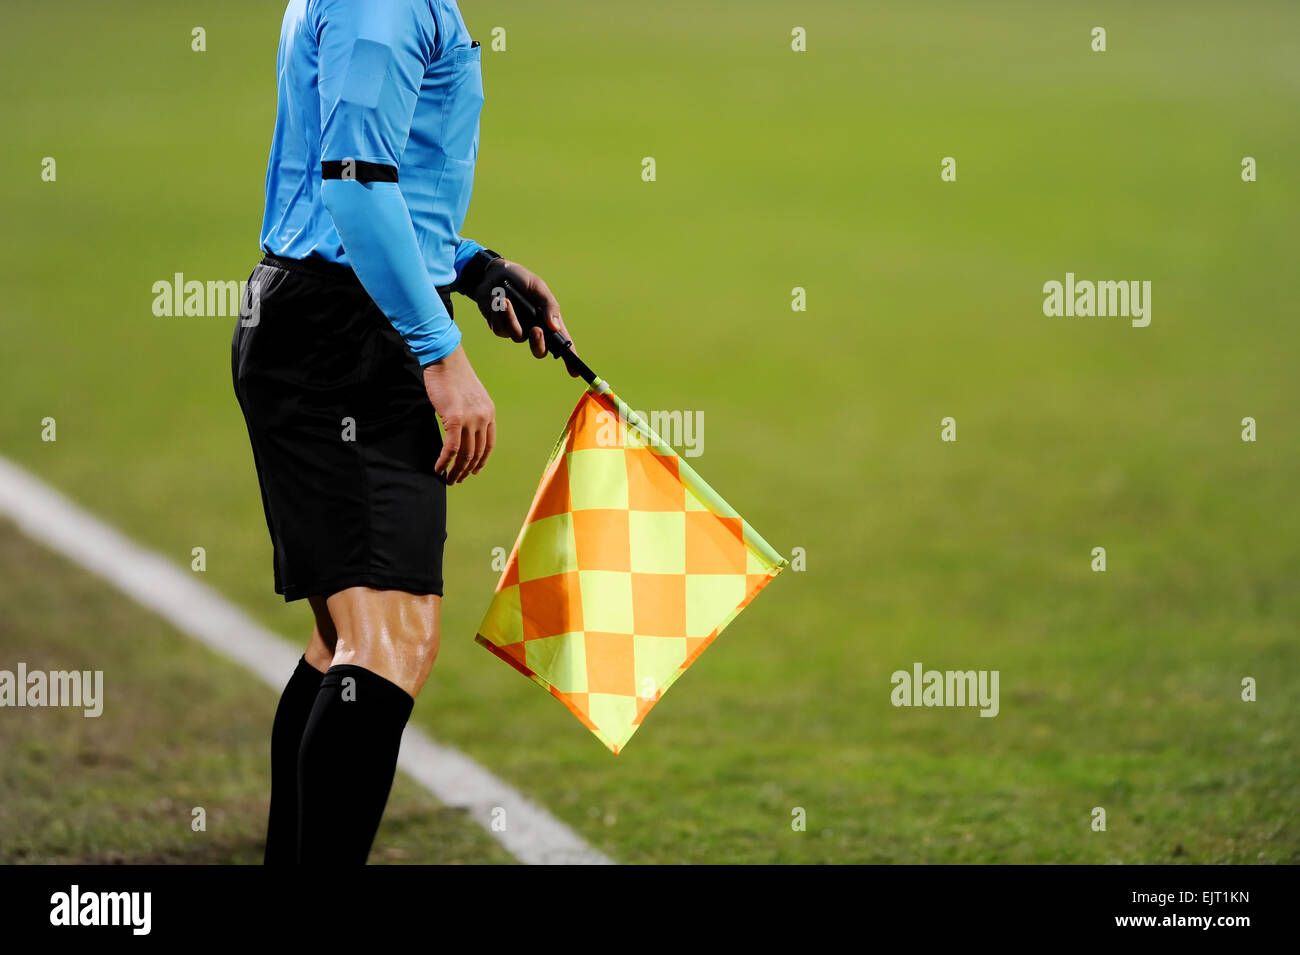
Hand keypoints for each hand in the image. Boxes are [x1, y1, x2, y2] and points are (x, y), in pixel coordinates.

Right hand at [422, 345, 495, 482]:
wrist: (446, 360)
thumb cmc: (453, 376)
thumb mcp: (470, 397)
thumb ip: (471, 414)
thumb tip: (462, 430)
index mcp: (489, 413)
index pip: (488, 445)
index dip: (481, 461)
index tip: (474, 471)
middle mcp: (483, 418)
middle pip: (477, 453)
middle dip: (466, 470)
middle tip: (456, 480)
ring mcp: (470, 419)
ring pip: (465, 454)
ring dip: (456, 470)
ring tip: (448, 479)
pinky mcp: (454, 419)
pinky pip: (451, 448)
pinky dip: (445, 461)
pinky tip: (439, 468)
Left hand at [472, 259, 580, 376]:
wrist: (492, 273)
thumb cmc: (520, 278)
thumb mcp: (538, 287)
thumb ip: (549, 305)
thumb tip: (555, 327)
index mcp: (548, 319)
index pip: (562, 342)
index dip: (570, 358)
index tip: (575, 372)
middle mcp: (534, 328)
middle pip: (539, 350)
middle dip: (538, 343)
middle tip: (536, 330)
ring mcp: (517, 329)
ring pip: (517, 336)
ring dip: (511, 318)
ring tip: (506, 300)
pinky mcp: (500, 328)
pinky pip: (501, 329)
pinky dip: (499, 314)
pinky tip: (497, 300)